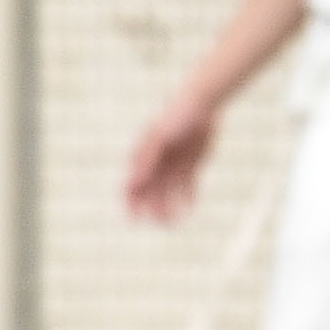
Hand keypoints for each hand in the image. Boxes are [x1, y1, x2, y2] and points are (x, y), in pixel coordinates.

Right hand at [125, 91, 219, 223]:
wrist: (200, 105)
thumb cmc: (174, 117)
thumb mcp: (158, 138)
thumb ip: (146, 158)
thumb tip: (133, 180)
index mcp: (144, 156)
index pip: (132, 183)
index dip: (130, 201)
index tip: (132, 219)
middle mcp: (157, 162)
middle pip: (150, 191)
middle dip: (151, 208)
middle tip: (158, 224)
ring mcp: (173, 164)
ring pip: (169, 191)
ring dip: (168, 206)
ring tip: (172, 223)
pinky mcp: (190, 164)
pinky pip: (188, 185)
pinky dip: (188, 196)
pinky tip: (188, 208)